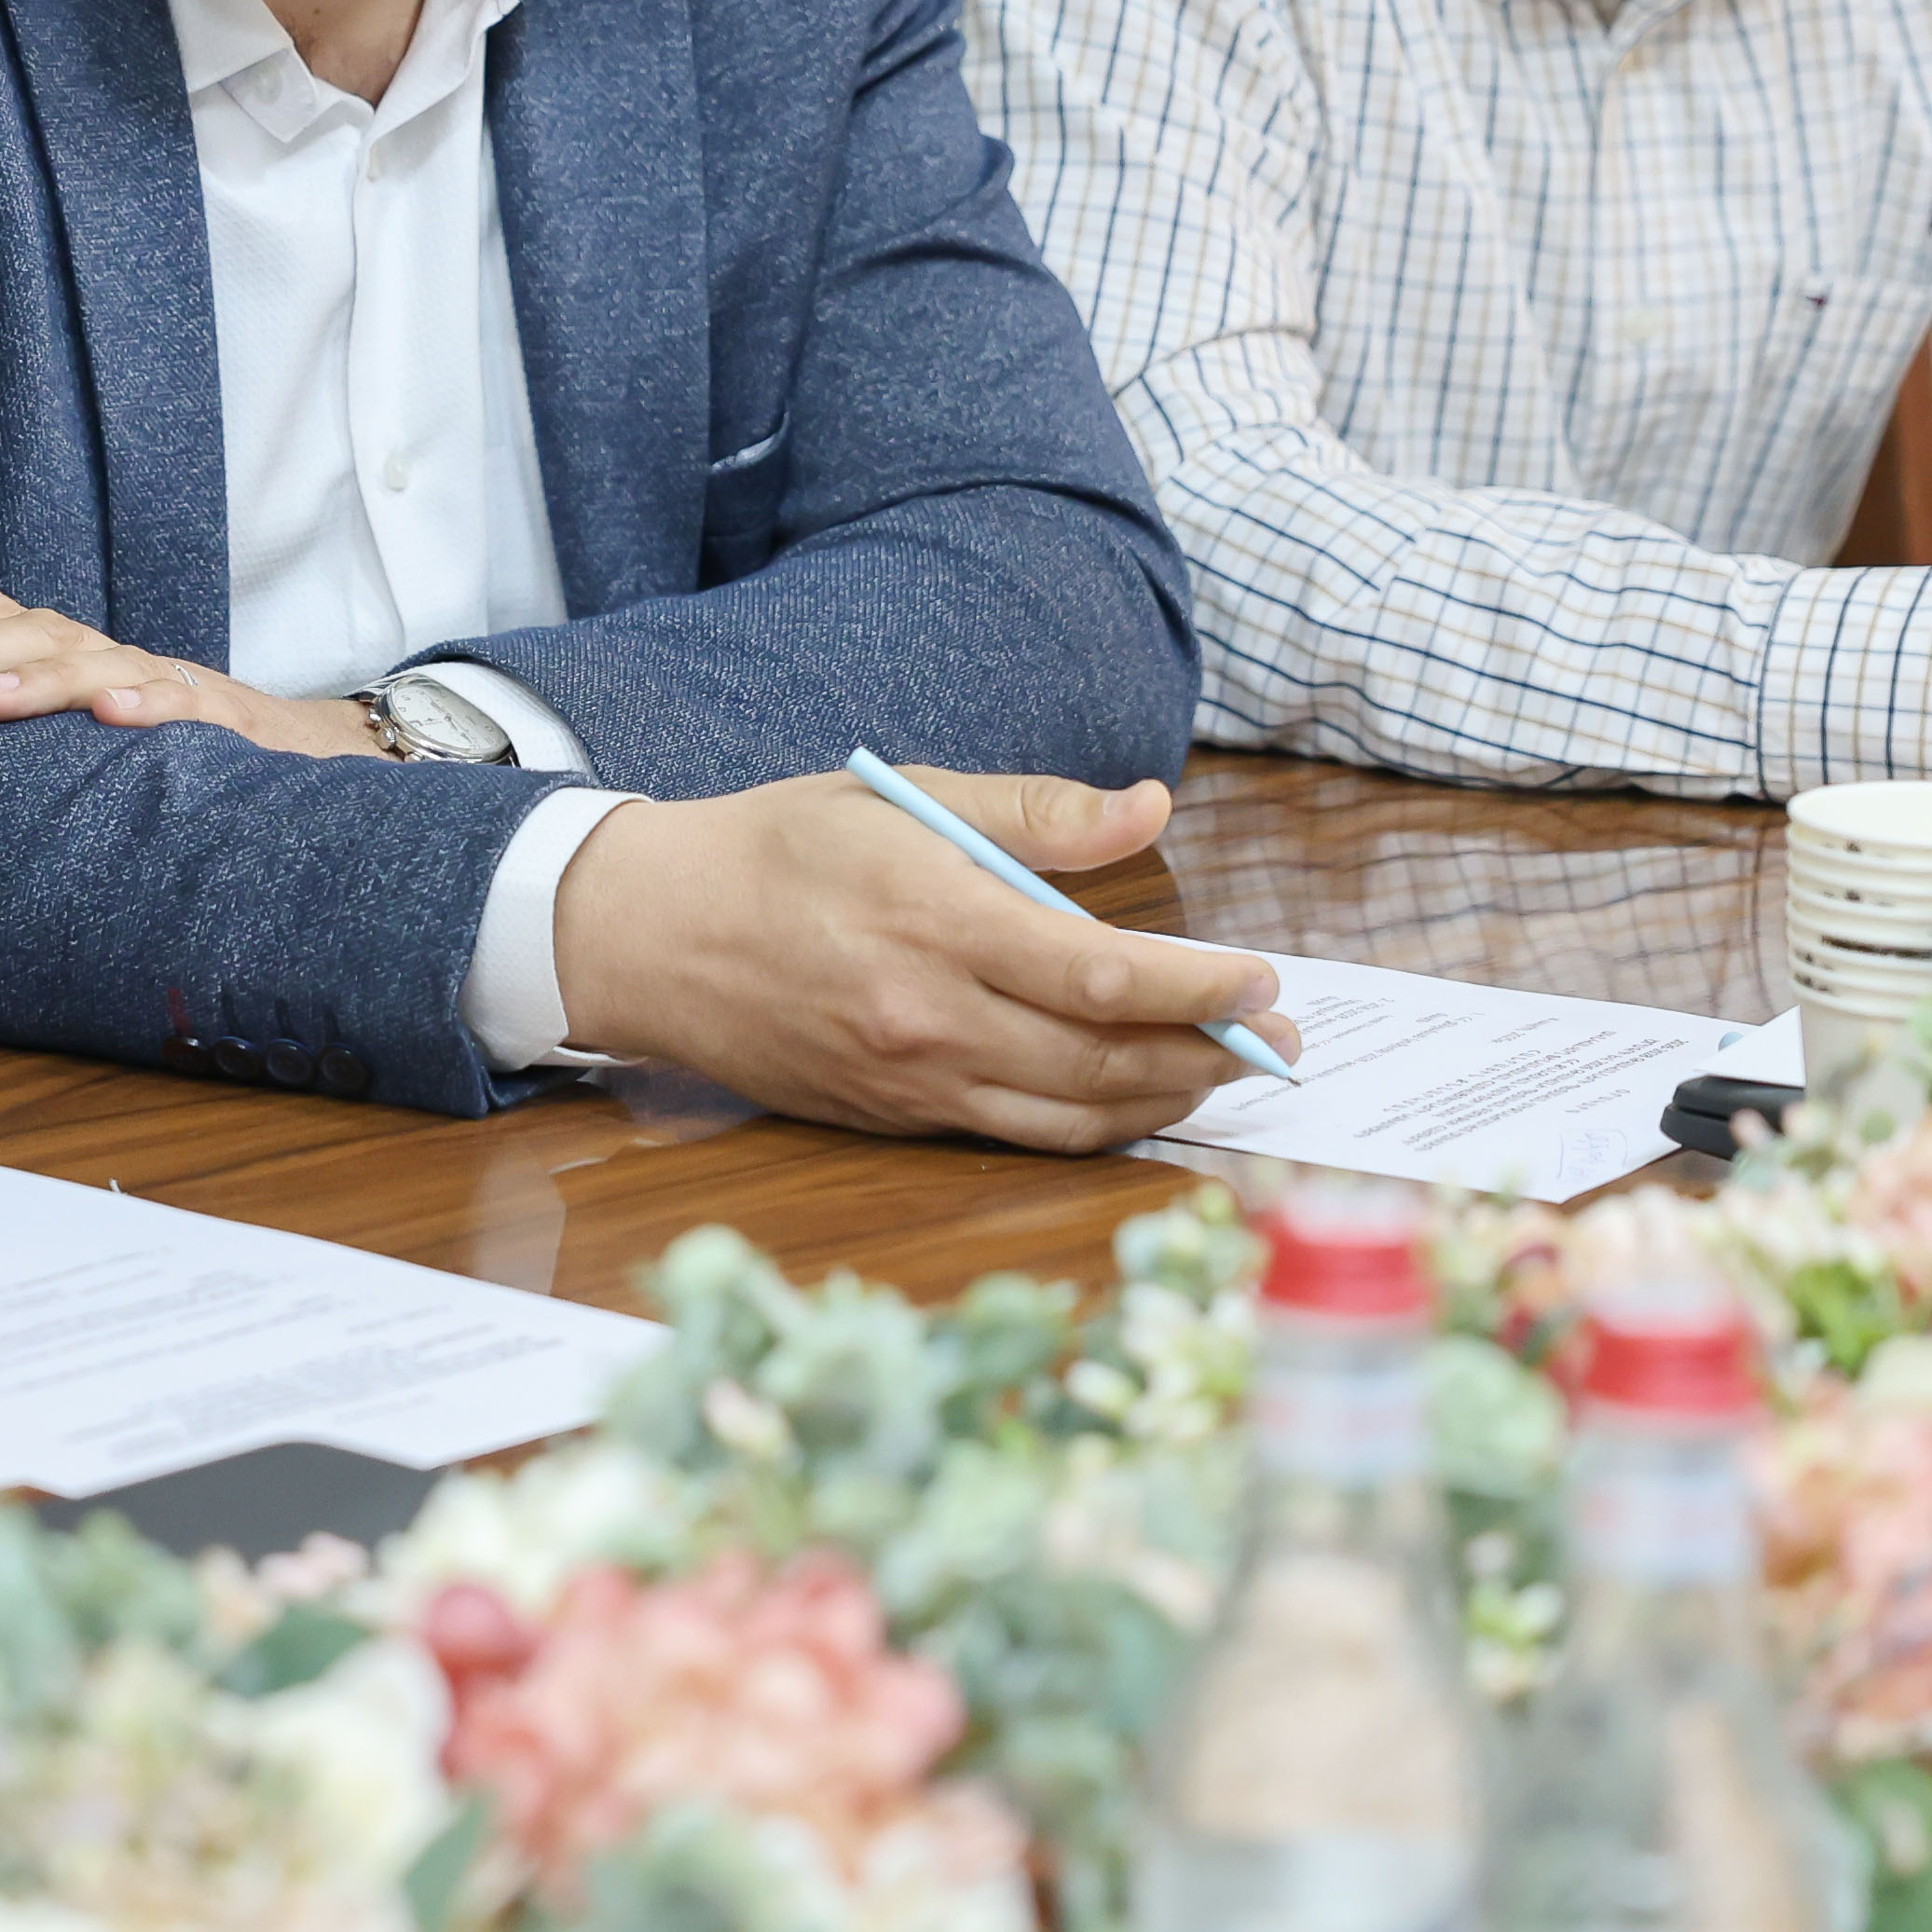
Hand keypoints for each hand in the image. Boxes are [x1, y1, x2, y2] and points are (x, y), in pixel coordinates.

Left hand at [0, 589, 383, 759]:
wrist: (295, 759)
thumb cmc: (156, 756)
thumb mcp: (69, 741)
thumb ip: (4, 734)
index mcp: (63, 654)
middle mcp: (106, 656)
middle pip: (23, 631)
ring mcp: (164, 685)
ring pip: (94, 664)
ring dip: (36, 679)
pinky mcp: (224, 723)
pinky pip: (185, 707)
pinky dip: (150, 707)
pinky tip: (114, 718)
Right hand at [545, 766, 1299, 1151]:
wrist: (651, 935)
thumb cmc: (778, 849)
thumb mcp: (901, 795)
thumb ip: (1034, 811)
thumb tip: (1149, 807)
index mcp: (937, 919)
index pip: (1104, 977)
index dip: (1200, 988)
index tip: (1263, 979)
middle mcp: (929, 1016)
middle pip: (1106, 1062)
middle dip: (1211, 1055)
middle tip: (1280, 1039)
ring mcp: (911, 1080)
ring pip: (1073, 1116)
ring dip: (1166, 1102)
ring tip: (1225, 1073)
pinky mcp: (893, 1118)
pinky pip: (1020, 1136)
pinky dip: (1094, 1126)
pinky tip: (1135, 1100)